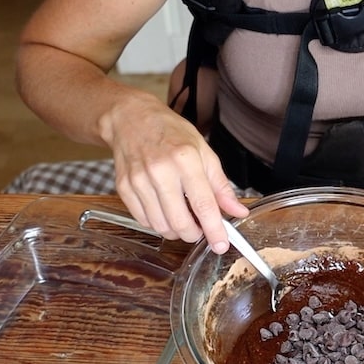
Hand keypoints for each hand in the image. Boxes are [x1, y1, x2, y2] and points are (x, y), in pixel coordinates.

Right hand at [103, 93, 248, 251]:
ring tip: (182, 216)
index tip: (221, 245)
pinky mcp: (124, 188)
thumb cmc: (170, 132)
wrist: (130, 119)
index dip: (214, 230)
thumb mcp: (204, 151)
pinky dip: (158, 223)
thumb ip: (221, 186)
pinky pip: (144, 221)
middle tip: (200, 229)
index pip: (203, 204)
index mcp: (185, 159)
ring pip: (161, 227)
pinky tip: (164, 210)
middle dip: (194, 235)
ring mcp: (139, 181)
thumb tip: (238, 211)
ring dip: (176, 231)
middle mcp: (160, 171)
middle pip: (180, 223)